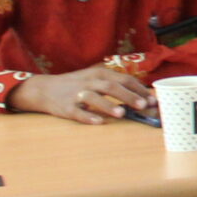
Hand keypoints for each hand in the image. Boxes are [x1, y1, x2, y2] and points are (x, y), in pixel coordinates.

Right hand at [11, 65, 151, 124]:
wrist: (44, 89)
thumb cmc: (77, 84)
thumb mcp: (96, 78)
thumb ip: (116, 84)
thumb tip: (142, 96)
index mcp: (100, 74)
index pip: (124, 79)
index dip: (139, 89)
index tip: (153, 100)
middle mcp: (89, 82)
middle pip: (111, 87)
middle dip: (128, 96)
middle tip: (143, 106)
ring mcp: (77, 94)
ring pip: (94, 98)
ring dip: (108, 106)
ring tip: (122, 114)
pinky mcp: (66, 107)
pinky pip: (78, 112)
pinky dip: (88, 117)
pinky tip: (98, 122)